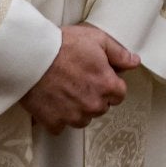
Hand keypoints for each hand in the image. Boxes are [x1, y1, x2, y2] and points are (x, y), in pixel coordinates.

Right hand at [21, 23, 139, 132]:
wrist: (31, 57)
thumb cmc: (63, 45)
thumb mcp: (97, 40)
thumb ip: (119, 53)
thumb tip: (134, 62)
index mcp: (107, 86)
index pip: (119, 94)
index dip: (110, 84)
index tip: (98, 76)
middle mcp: (93, 105)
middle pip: (101, 107)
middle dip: (94, 96)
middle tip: (79, 79)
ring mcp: (73, 116)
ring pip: (83, 118)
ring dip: (78, 108)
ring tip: (65, 89)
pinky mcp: (53, 122)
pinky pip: (61, 126)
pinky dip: (58, 116)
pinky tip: (52, 100)